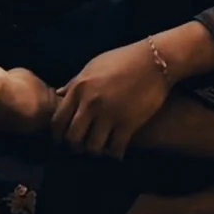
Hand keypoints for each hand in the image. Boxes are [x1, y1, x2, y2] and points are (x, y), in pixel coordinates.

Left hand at [52, 38, 175, 158]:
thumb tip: (58, 94)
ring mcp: (110, 114)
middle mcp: (91, 103)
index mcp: (80, 88)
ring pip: (92, 146)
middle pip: (73, 137)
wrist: (156, 60)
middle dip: (75, 146)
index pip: (58, 120)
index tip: (61, 141)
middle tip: (81, 148)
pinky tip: (116, 153)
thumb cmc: (124, 59)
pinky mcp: (129, 123)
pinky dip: (114, 154)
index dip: (57, 135)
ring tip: (100, 149)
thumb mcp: (94, 66)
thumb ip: (75, 82)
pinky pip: (115, 148)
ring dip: (95, 151)